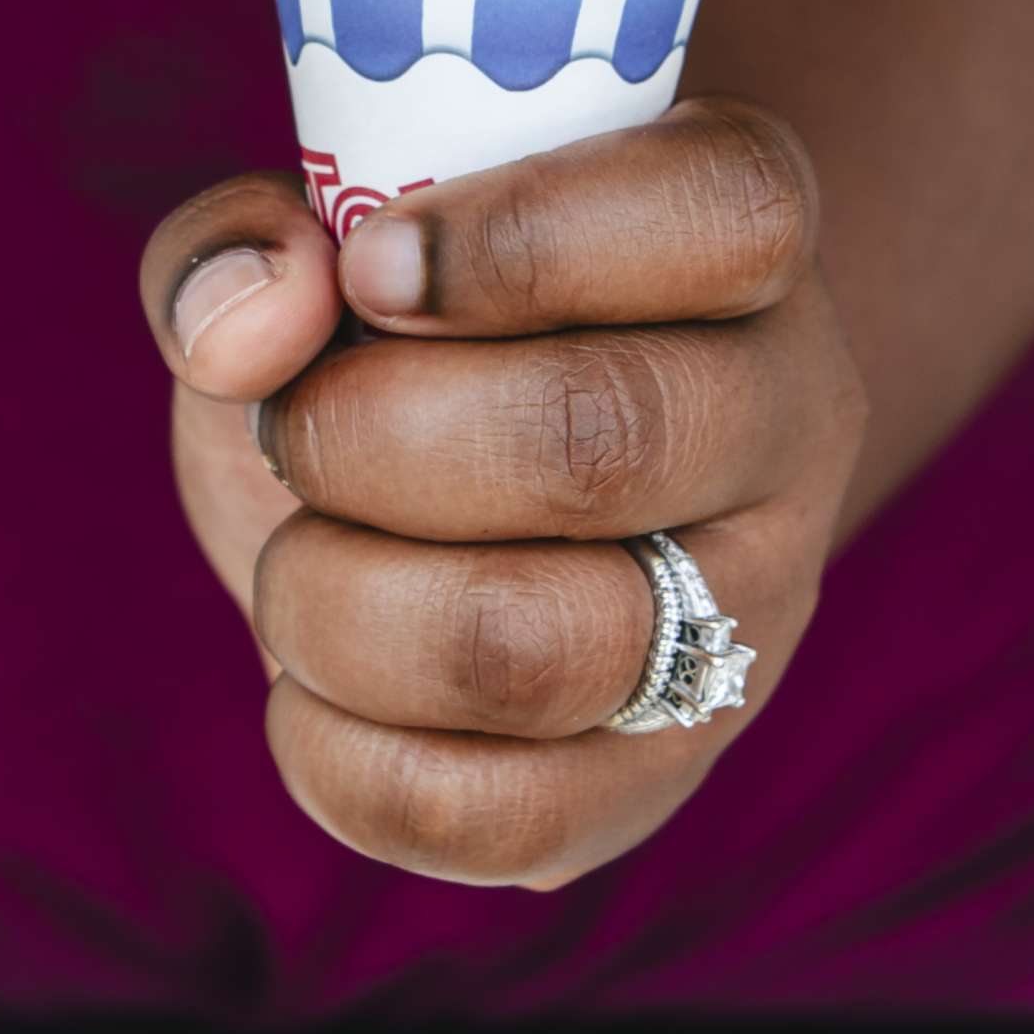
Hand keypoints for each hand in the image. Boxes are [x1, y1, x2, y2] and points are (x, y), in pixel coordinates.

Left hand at [138, 102, 866, 888]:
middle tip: (291, 430)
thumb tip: (247, 325)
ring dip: (342, 604)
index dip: (525, 241)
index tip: (369, 267)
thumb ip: (255, 237)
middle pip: (607, 442)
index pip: (725, 216)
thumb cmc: (408, 336)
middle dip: (373, 440)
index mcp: (743, 239)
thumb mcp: (322, 245)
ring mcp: (746, 618)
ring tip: (297, 559)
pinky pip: (500, 817)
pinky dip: (340, 756)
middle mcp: (787, 423)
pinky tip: (311, 683)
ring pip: (549, 650)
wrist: (473, 497)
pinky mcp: (659, 778)